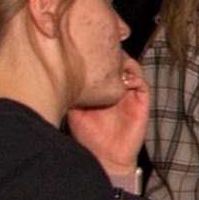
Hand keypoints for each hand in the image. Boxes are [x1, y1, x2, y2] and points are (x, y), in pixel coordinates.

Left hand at [70, 56, 149, 175]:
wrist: (104, 155)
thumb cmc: (87, 134)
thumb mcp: (73, 107)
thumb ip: (70, 89)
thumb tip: (56, 70)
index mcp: (100, 86)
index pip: (101, 61)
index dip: (96, 51)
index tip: (86, 44)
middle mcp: (116, 86)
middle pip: (117, 59)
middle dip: (111, 51)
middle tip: (101, 46)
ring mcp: (129, 93)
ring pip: (131, 67)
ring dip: (123, 62)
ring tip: (113, 63)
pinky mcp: (141, 102)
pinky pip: (141, 83)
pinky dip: (135, 77)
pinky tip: (123, 81)